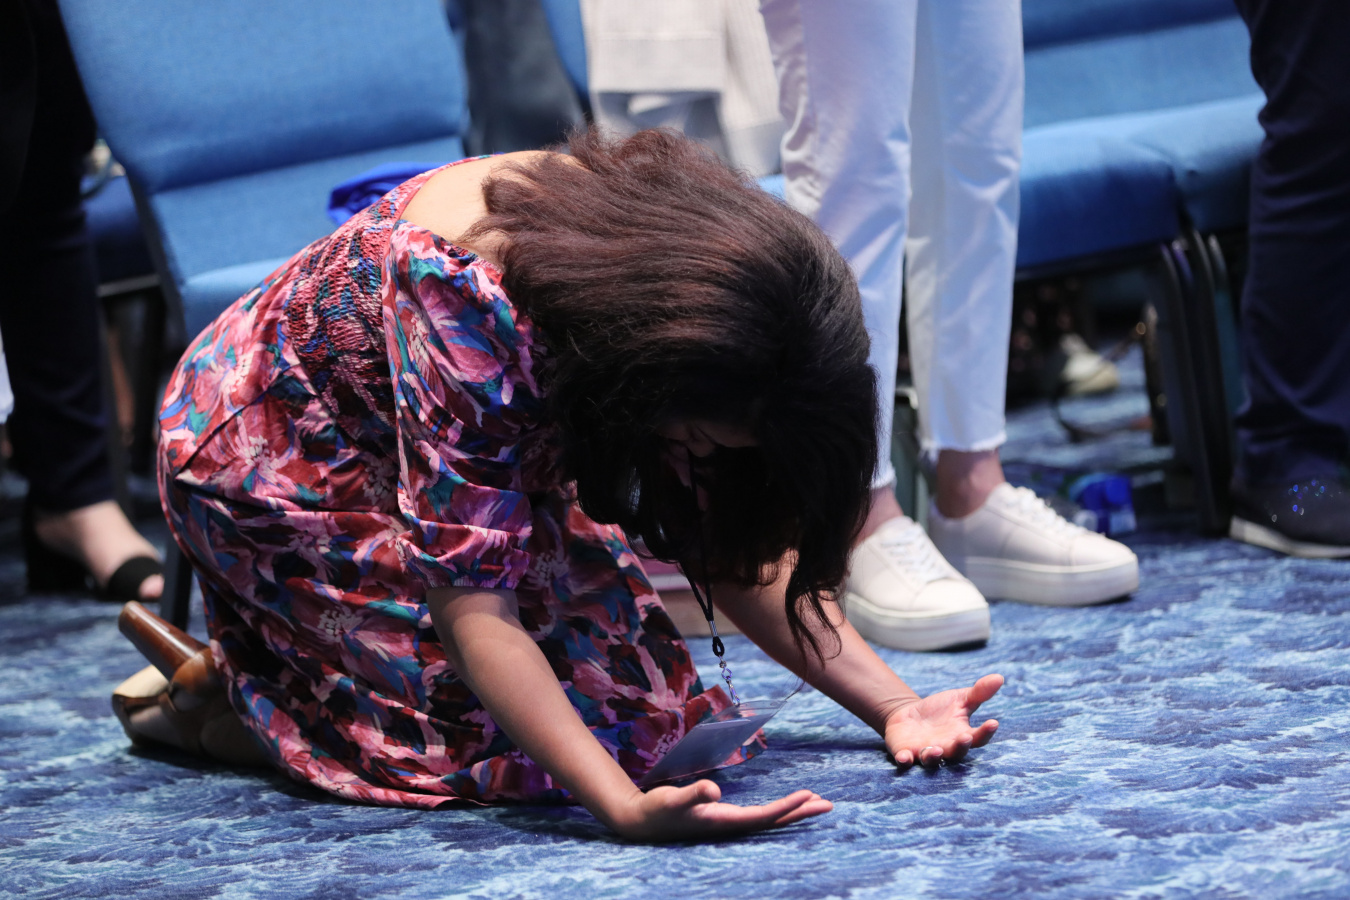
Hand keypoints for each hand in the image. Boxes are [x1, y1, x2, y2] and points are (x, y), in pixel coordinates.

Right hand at [607, 781, 831, 841]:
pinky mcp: (724, 819)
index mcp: (722, 821)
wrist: (642, 822)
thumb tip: (714, 790)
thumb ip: (693, 794)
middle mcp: (730, 826)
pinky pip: (759, 816)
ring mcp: (728, 824)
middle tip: (828, 804)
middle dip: (800, 812)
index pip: (763, 815)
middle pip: (773, 820)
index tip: (808, 796)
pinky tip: (785, 805)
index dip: (786, 807)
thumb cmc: (658, 809)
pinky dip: (777, 809)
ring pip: (768, 818)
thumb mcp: (673, 799)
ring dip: (792, 811)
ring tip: (816, 802)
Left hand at [882, 673, 1002, 767]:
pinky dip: (905, 760)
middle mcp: (946, 749)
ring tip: (936, 749)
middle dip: (960, 746)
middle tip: (964, 738)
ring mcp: (925, 753)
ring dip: (933, 756)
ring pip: (931, 761)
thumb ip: (979, 693)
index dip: (986, 732)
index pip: (978, 738)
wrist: (909, 717)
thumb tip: (999, 677)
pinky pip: (906, 761)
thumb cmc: (940, 710)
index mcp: (962, 736)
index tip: (993, 722)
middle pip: (956, 753)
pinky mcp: (906, 753)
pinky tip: (905, 757)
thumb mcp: (959, 699)